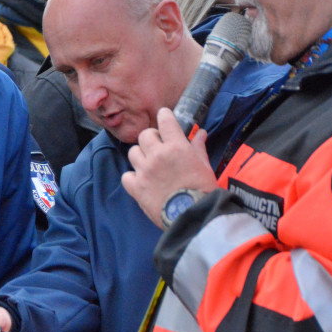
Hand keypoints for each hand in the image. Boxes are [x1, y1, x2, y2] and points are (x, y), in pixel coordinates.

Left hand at [120, 108, 216, 228]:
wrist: (193, 215)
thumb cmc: (203, 190)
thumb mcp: (204, 166)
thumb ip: (198, 148)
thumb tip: (200, 133)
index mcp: (176, 147)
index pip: (164, 120)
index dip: (164, 116)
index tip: (164, 117)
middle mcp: (157, 155)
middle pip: (145, 135)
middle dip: (151, 137)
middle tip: (158, 146)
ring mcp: (144, 171)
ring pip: (133, 152)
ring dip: (141, 155)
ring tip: (149, 164)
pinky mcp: (136, 187)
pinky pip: (126, 175)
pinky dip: (132, 177)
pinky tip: (141, 181)